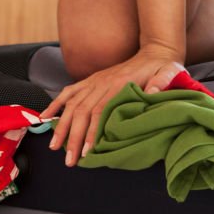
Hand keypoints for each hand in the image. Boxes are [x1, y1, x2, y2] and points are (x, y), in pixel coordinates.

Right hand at [40, 45, 183, 165]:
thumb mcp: (169, 72)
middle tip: (69, 160)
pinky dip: (55, 104)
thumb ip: (161, 81)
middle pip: (81, 111)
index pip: (100, 111)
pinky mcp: (91, 81)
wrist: (155, 52)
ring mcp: (94, 81)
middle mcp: (102, 82)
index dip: (91, 132)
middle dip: (73, 137)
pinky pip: (69, 92)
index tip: (87, 152)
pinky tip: (44, 118)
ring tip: (55, 147)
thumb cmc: (162, 67)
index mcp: (119, 84)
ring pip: (72, 104)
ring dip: (61, 127)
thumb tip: (151, 93)